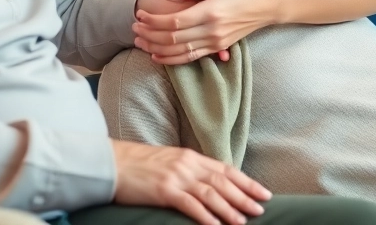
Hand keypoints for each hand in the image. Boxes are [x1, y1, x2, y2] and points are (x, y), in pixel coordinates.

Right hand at [111, 140, 270, 224]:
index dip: (246, 182)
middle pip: (223, 182)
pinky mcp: (164, 190)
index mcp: (191, 156)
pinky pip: (189, 204)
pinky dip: (205, 216)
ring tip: (243, 221)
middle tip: (260, 209)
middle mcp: (187, 164)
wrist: (112, 163)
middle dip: (244, 196)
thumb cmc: (139, 165)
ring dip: (229, 209)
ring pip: (210, 194)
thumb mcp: (170, 161)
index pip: (226, 170)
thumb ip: (190, 170)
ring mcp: (176, 177)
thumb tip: (210, 183)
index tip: (263, 193)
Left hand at [134, 0, 276, 64]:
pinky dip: (173, 59)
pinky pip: (191, 58)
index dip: (154, 21)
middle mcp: (212, 30)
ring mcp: (216, 42)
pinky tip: (158, 57)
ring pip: (180, 52)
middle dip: (150, 35)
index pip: (175, 22)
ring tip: (140, 43)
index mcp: (211, 11)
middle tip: (134, 29)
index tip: (140, 15)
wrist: (268, 7)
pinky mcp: (218, 48)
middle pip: (174, 39)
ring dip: (157, 50)